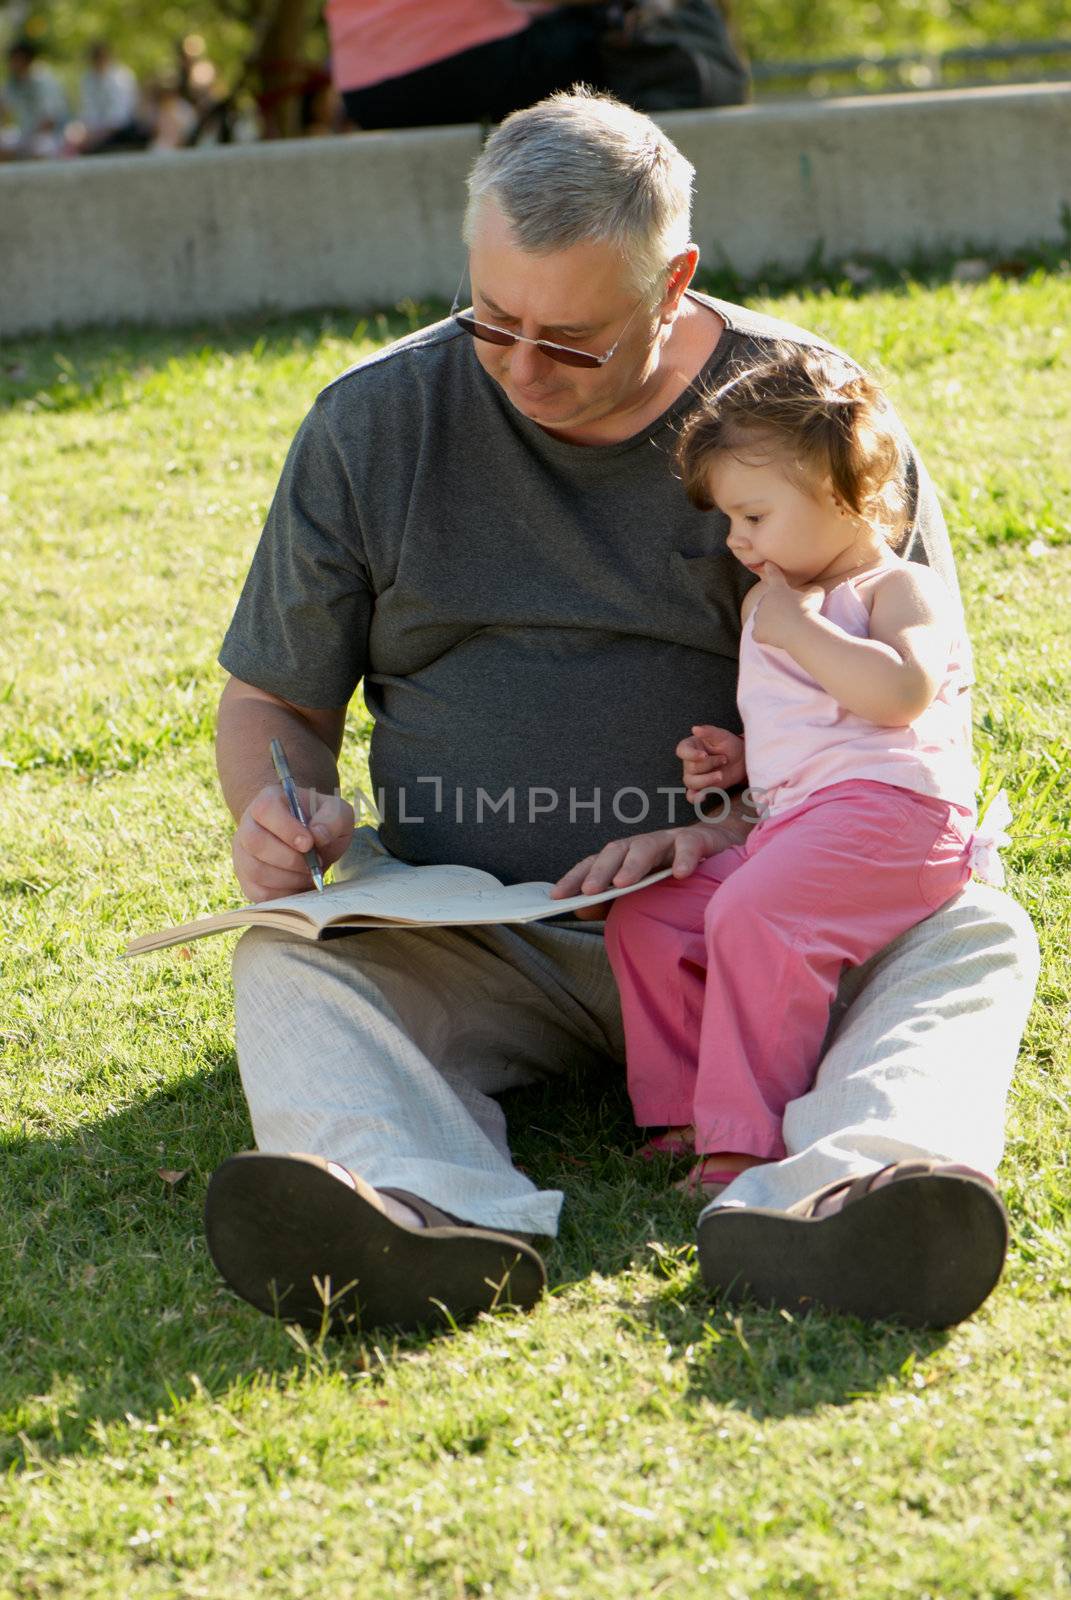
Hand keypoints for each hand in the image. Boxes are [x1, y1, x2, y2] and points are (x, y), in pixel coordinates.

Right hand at [232, 785, 354, 902]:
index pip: (266, 809)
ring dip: (290, 878)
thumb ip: (332, 819)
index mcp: (268, 801)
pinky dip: (284, 894)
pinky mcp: (247, 880)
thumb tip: (318, 836)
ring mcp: (243, 854)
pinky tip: (299, 885)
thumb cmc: (320, 824)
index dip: (286, 829)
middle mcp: (248, 825)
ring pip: (256, 870)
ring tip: (309, 874)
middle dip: (290, 859)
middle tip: (315, 863)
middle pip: (256, 843)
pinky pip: (259, 893)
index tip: (309, 844)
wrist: (309, 843)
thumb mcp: (336, 813)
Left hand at [550, 823, 730, 919]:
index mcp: (625, 858)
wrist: (719, 852)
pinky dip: (684, 858)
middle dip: (600, 871)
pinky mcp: (698, 840)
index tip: (556, 896)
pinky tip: (680, 874)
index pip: (594, 864)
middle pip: (616, 850)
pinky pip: (689, 846)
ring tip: (623, 884)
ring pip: (646, 846)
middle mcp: (643, 845)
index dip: (574, 877)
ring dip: (633, 864)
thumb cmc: (673, 875)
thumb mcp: (641, 891)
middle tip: (589, 892)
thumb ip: (611, 901)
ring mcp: (669, 840)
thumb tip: (580, 910)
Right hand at [677, 724, 746, 801]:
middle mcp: (689, 762)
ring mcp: (694, 776)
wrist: (742, 760)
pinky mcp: (702, 788)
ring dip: (706, 780)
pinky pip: (692, 796)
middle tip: (724, 758)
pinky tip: (703, 797)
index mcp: (691, 746)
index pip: (682, 751)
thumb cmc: (729, 745)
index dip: (691, 755)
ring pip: (691, 782)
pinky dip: (695, 798)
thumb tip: (695, 729)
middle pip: (691, 768)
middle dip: (709, 765)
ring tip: (720, 775)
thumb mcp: (722, 735)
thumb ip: (708, 732)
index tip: (704, 755)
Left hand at [750, 562, 823, 649]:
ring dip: (770, 623)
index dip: (771, 569)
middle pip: (768, 603)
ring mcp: (758, 617)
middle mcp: (764, 600)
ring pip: (762, 619)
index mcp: (778, 588)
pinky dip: (764, 637)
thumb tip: (816, 590)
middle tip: (792, 617)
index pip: (774, 575)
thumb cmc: (808, 610)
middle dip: (776, 609)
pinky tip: (775, 639)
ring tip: (785, 629)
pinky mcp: (757, 632)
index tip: (767, 564)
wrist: (800, 629)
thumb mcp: (816, 596)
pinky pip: (759, 634)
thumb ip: (814, 591)